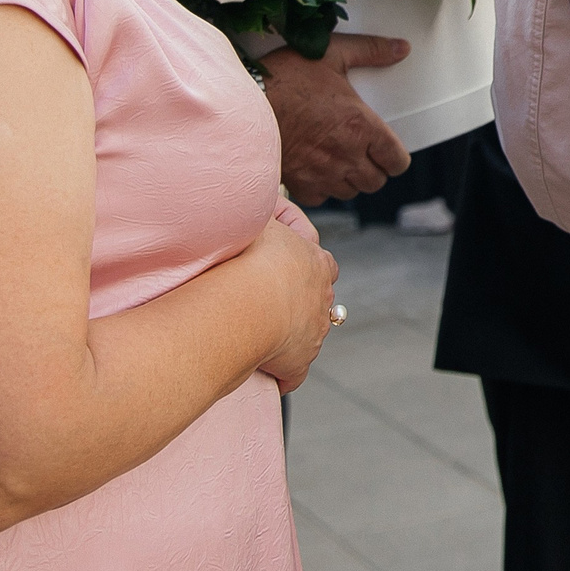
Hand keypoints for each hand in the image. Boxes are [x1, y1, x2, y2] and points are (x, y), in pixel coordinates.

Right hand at [240, 214, 339, 393]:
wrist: (246, 303)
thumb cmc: (247, 257)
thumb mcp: (257, 219)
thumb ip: (262, 209)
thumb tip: (262, 193)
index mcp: (313, 258)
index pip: (318, 255)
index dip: (306, 257)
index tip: (289, 261)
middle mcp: (320, 294)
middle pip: (323, 292)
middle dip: (308, 294)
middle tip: (284, 298)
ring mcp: (313, 329)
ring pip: (314, 330)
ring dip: (297, 331)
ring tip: (272, 333)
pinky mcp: (299, 361)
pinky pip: (294, 374)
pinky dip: (285, 375)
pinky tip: (273, 377)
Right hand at [259, 36, 412, 204]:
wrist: (243, 103)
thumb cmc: (285, 77)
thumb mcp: (333, 54)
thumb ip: (371, 50)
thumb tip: (402, 48)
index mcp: (361, 126)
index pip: (396, 160)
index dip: (396, 157)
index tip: (388, 151)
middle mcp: (346, 155)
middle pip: (376, 181)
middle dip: (374, 168)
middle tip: (365, 153)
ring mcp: (322, 173)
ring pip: (350, 192)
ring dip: (350, 179)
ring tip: (342, 160)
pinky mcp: (298, 183)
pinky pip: (321, 197)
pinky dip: (322, 188)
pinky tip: (317, 170)